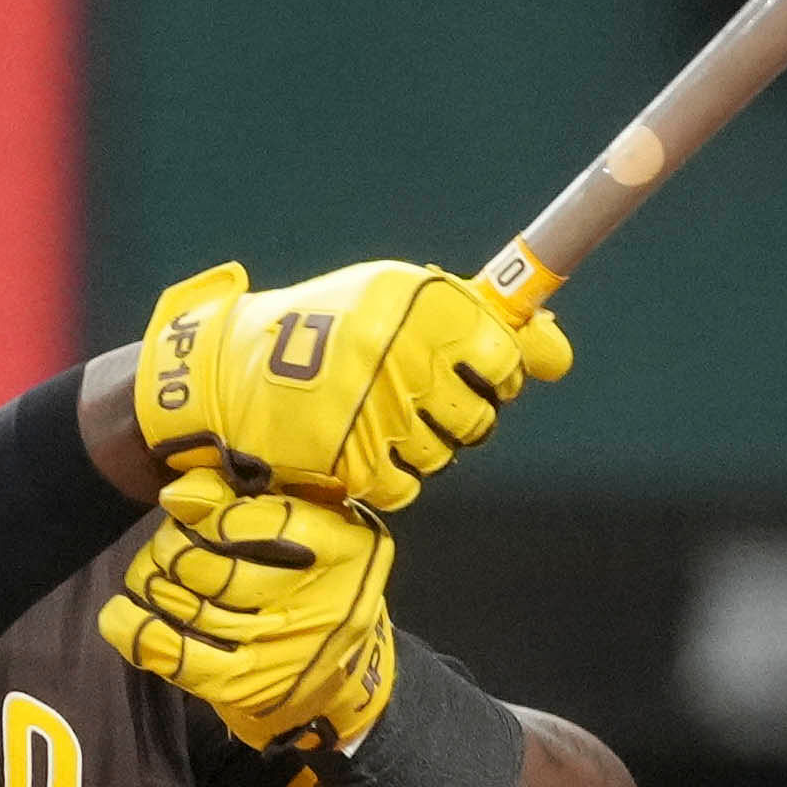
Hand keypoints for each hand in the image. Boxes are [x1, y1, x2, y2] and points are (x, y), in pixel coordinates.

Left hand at [101, 475, 405, 758]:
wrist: (334, 673)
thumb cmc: (310, 578)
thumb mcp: (299, 525)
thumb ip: (245, 500)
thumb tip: (176, 495)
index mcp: (344, 544)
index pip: (259, 520)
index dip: (208, 512)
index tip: (185, 508)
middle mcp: (323, 600)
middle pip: (215, 565)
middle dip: (174, 550)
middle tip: (168, 546)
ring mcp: (286, 648)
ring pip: (192, 606)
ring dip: (154, 585)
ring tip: (149, 575)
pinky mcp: (251, 685)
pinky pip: (181, 657)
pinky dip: (139, 632)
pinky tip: (119, 615)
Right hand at [131, 257, 567, 514]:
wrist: (228, 375)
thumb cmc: (328, 332)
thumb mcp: (399, 305)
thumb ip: (482, 324)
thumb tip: (558, 352)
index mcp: (418, 301)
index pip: (506, 354)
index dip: (499, 370)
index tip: (481, 368)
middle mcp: (403, 350)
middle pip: (485, 411)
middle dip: (464, 411)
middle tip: (422, 397)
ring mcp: (380, 408)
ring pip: (450, 451)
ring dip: (425, 444)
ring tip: (381, 417)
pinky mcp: (356, 458)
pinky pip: (410, 484)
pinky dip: (393, 474)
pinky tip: (363, 446)